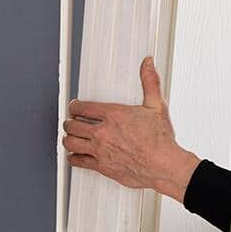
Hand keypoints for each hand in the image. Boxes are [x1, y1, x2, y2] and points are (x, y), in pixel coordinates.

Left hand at [63, 57, 200, 200]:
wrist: (162, 165)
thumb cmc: (160, 140)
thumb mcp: (156, 105)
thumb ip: (150, 82)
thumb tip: (148, 64)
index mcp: (113, 115)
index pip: (82, 108)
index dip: (74, 106)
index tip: (75, 107)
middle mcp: (103, 132)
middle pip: (72, 125)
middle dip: (69, 122)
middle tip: (71, 122)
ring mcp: (100, 150)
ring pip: (71, 143)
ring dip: (68, 138)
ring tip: (70, 136)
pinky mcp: (102, 167)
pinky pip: (78, 161)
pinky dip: (73, 157)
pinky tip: (74, 156)